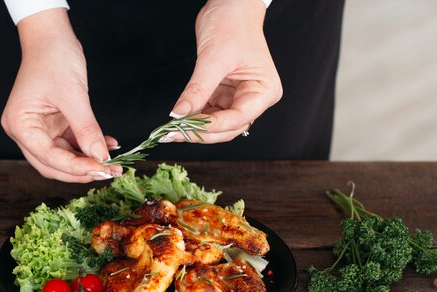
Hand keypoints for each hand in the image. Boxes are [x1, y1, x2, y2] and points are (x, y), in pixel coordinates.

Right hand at [1, 9, 120, 181]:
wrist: (52, 36)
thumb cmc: (53, 57)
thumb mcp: (72, 94)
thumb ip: (86, 128)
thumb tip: (101, 157)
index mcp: (20, 124)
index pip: (48, 157)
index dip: (75, 167)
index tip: (102, 170)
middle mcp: (26, 131)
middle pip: (53, 164)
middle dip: (81, 170)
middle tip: (109, 172)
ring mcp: (40, 129)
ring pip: (64, 157)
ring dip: (88, 161)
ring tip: (113, 162)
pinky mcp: (54, 125)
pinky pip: (72, 144)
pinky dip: (89, 146)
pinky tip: (108, 145)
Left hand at [170, 0, 281, 142]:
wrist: (230, 6)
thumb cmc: (233, 24)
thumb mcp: (213, 58)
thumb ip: (197, 89)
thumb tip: (179, 114)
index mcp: (264, 91)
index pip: (238, 118)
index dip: (212, 126)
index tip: (187, 128)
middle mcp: (254, 98)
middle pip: (228, 128)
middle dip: (202, 132)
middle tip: (174, 134)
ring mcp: (238, 98)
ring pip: (217, 125)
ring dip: (195, 129)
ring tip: (172, 130)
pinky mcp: (223, 95)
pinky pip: (208, 114)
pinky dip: (193, 118)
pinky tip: (178, 121)